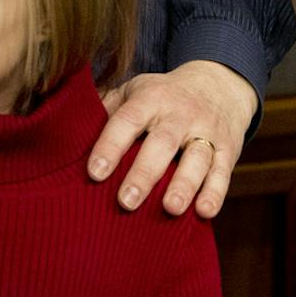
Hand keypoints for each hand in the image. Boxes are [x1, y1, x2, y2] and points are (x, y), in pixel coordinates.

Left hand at [88, 60, 254, 216]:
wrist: (218, 84)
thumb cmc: (163, 95)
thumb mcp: (135, 90)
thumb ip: (106, 109)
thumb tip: (67, 131)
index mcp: (151, 98)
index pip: (128, 119)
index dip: (110, 144)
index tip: (94, 172)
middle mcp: (180, 113)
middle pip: (163, 141)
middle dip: (145, 172)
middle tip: (126, 201)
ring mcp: (206, 131)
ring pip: (197, 157)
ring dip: (184, 184)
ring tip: (170, 208)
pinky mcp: (228, 149)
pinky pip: (223, 172)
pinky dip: (215, 192)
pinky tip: (203, 212)